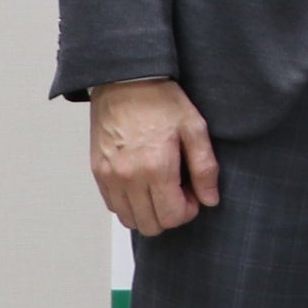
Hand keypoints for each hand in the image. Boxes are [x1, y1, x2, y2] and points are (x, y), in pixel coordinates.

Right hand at [89, 77, 220, 235]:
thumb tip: (210, 200)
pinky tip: (143, 185)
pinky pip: (113, 205)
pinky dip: (129, 204)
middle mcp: (128, 177)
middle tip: (179, 191)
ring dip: (148, 212)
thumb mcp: (195, 129)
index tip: (194, 193)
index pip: (172, 216)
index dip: (189, 211)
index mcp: (156, 168)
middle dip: (170, 214)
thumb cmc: (161, 102)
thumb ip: (205, 168)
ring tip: (160, 188)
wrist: (124, 82)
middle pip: (150, 225)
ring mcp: (109, 176)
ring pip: (129, 219)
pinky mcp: (97, 171)